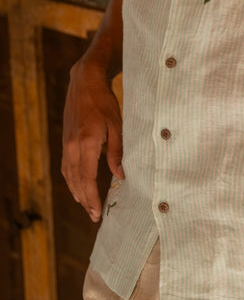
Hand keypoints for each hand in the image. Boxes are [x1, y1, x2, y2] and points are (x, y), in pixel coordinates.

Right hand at [61, 59, 123, 222]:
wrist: (85, 83)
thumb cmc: (104, 103)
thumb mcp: (116, 126)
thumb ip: (116, 152)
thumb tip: (120, 176)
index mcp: (86, 144)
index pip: (87, 179)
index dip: (92, 198)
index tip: (97, 212)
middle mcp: (72, 147)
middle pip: (77, 181)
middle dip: (85, 200)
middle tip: (94, 216)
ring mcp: (66, 144)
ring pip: (69, 176)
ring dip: (77, 193)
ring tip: (86, 206)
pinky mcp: (65, 141)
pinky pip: (66, 166)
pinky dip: (71, 180)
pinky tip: (77, 187)